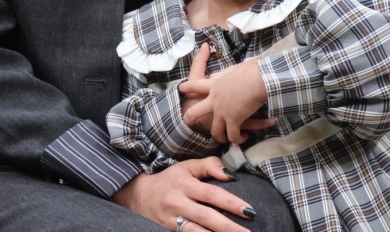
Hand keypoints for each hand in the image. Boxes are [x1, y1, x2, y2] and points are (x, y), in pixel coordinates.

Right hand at [112, 157, 256, 231]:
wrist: (139, 195)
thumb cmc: (169, 180)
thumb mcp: (186, 167)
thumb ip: (208, 165)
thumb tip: (230, 174)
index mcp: (184, 184)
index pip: (211, 194)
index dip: (231, 203)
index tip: (249, 211)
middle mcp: (178, 203)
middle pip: (207, 217)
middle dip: (229, 227)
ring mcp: (172, 220)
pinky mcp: (169, 231)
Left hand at [180, 60, 268, 144]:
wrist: (257, 79)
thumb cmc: (249, 70)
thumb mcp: (234, 68)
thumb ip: (228, 74)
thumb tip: (230, 74)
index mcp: (215, 84)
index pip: (196, 84)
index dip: (187, 87)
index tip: (181, 88)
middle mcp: (215, 99)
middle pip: (195, 112)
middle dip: (190, 118)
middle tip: (188, 123)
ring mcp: (222, 112)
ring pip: (215, 130)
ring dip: (220, 136)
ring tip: (224, 138)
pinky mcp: (233, 121)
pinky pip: (233, 136)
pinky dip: (238, 139)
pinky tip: (243, 138)